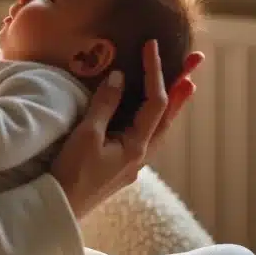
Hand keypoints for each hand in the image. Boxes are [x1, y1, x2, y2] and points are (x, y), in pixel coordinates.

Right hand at [50, 40, 203, 218]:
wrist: (60, 208)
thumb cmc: (72, 172)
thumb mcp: (87, 135)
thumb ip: (105, 104)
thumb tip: (121, 76)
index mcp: (137, 146)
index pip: (155, 102)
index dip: (155, 71)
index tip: (151, 46)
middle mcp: (141, 155)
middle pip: (168, 115)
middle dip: (181, 88)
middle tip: (195, 63)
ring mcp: (133, 162)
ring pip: (160, 127)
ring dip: (172, 104)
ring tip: (185, 85)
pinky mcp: (122, 166)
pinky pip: (147, 135)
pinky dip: (155, 118)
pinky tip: (152, 114)